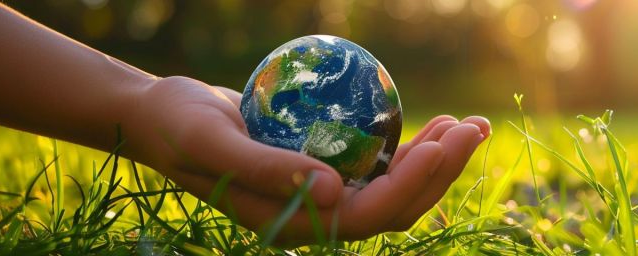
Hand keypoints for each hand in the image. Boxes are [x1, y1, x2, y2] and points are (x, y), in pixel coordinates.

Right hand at [124, 76, 490, 244]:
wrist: (162, 120)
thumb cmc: (179, 128)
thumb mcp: (213, 143)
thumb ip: (268, 170)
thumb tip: (334, 191)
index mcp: (294, 226)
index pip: (368, 214)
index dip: (410, 185)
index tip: (440, 144)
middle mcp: (318, 217)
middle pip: (397, 204)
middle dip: (443, 170)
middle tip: (475, 128)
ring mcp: (327, 196)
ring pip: (398, 187)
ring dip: (439, 159)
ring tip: (470, 124)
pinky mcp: (330, 170)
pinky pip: (382, 165)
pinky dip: (414, 145)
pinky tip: (436, 123)